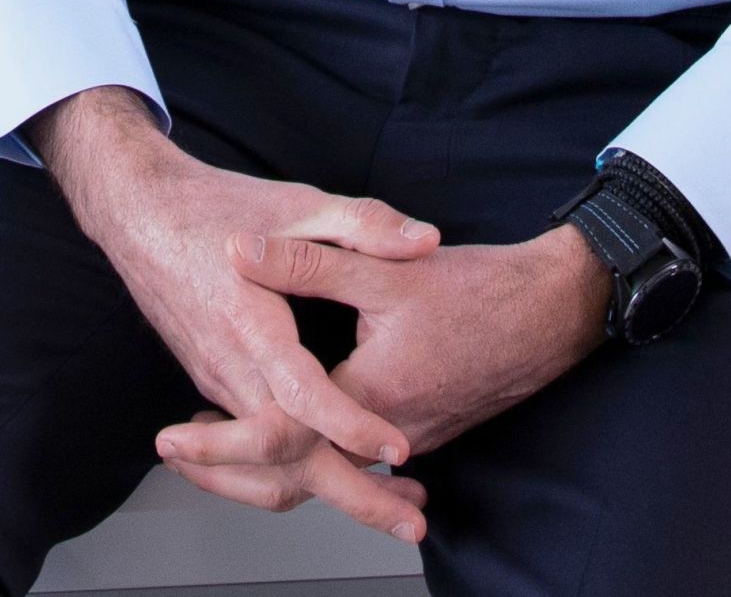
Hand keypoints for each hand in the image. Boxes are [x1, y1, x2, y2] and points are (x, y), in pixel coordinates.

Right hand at [26, 87, 443, 540]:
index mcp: (249, 323)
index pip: (300, 394)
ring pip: (269, 462)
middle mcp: (229, 366)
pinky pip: (255, 448)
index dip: (351, 425)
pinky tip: (339, 474)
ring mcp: (218, 382)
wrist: (138, 213)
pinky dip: (297, 472)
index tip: (399, 449)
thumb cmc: (214, 207)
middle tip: (410, 524)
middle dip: (353, 497)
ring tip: (394, 507)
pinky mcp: (216, 385)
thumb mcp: (295, 204)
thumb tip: (426, 241)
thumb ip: (363, 224)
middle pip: (286, 456)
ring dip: (330, 489)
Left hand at [155, 223, 607, 505]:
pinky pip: (354, 465)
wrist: (554, 310)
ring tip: (217, 450)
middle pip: (295, 479)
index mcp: (369, 396)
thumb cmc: (479, 288)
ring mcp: (409, 442)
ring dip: (269, 467)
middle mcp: (389, 436)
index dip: (220, 446)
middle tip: (179, 456)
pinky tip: (288, 436)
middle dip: (230, 472)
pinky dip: (312, 459)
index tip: (175, 441)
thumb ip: (307, 260)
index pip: (280, 441)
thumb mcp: (384, 266)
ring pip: (326, 477)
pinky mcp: (420, 434)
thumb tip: (238, 250)